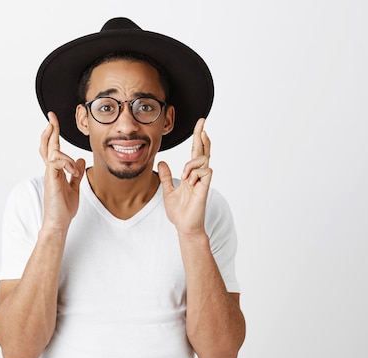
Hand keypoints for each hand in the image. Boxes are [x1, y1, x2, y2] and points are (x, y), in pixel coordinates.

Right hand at [39, 111, 85, 231]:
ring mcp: (49, 175)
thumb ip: (75, 174)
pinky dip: (67, 164)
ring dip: (65, 156)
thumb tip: (79, 161)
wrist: (59, 222)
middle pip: (46, 146)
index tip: (53, 121)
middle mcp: (50, 171)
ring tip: (74, 173)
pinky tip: (74, 174)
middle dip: (50, 130)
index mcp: (55, 171)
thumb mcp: (74, 187)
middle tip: (51, 118)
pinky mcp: (51, 180)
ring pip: (52, 152)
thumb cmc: (64, 208)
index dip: (52, 135)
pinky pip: (56, 162)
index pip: (52, 148)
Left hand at [158, 118, 211, 234]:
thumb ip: (166, 176)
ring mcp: (203, 181)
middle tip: (202, 122)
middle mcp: (198, 175)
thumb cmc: (179, 212)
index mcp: (191, 174)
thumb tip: (162, 162)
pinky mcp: (205, 187)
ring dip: (191, 165)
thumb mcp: (168, 190)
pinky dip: (194, 173)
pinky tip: (190, 181)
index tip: (200, 126)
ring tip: (185, 178)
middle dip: (202, 136)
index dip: (198, 139)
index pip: (196, 152)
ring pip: (202, 159)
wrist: (184, 226)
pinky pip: (204, 171)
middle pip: (203, 151)